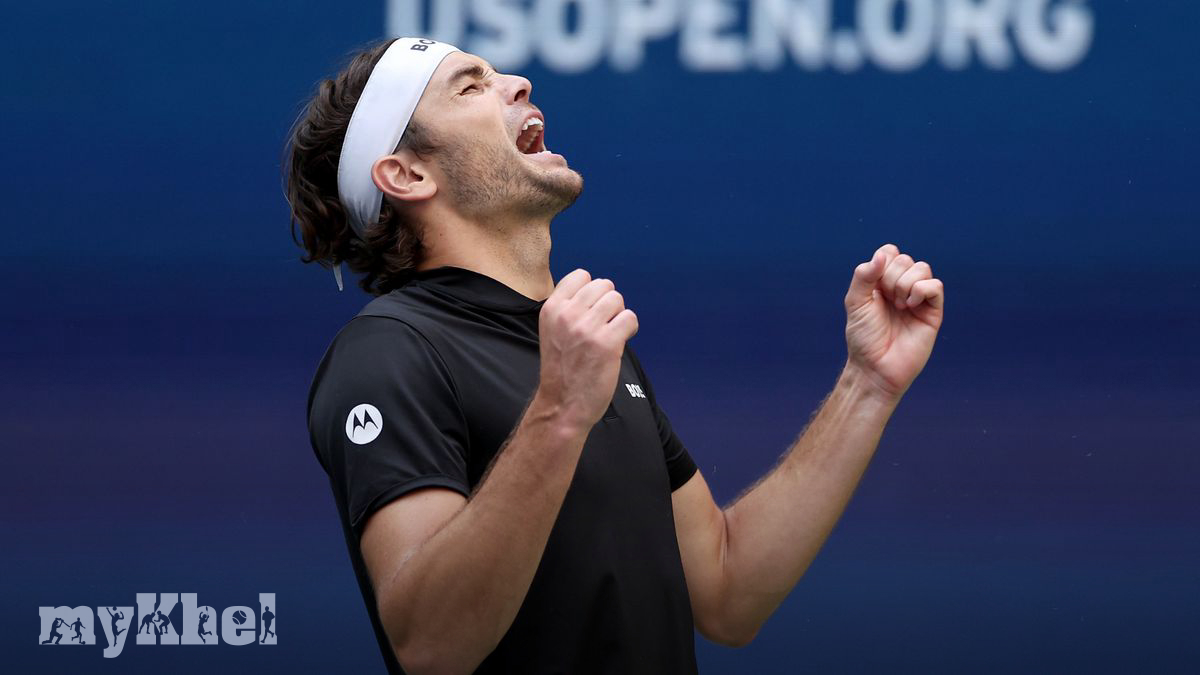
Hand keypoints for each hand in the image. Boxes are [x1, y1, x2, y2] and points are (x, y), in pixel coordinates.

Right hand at [536, 269, 638, 432]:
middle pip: (603, 284)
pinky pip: (630, 318)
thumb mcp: (552, 330)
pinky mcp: (607, 343)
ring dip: (618, 315)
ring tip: (610, 333)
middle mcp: (568, 314)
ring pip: (617, 299)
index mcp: (551, 308)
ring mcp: (587, 328)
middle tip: (603, 324)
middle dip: (608, 303)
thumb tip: (597, 289)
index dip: (592, 291)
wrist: (562, 404)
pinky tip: (620, 341)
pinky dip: (630, 328)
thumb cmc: (561, 369)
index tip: (591, 310)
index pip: (581, 275)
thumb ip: (569, 308)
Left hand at [843, 243, 944, 399]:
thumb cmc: (864, 338)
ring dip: (905, 283)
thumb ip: (863, 275)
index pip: (890, 253)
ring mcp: (918, 299)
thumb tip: (883, 255)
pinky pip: (935, 286)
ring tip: (898, 306)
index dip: (883, 261)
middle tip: (886, 300)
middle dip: (891, 276)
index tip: (874, 284)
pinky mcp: (932, 312)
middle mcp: (901, 288)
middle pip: (905, 259)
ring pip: (922, 268)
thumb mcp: (855, 302)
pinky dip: (921, 290)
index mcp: (881, 283)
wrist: (876, 367)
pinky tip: (910, 306)